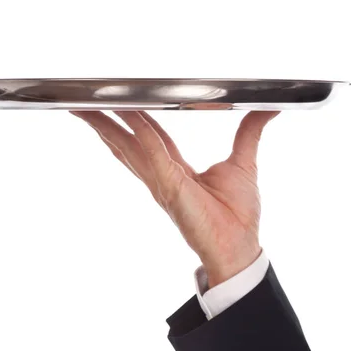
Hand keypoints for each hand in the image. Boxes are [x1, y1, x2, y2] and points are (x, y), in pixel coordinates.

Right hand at [70, 109, 279, 287]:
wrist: (240, 247)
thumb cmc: (239, 216)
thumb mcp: (243, 162)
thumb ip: (249, 132)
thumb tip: (267, 109)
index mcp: (175, 171)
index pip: (149, 138)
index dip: (134, 119)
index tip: (120, 103)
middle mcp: (161, 176)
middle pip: (127, 142)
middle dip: (105, 122)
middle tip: (84, 103)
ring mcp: (161, 182)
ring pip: (128, 147)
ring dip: (106, 126)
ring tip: (85, 109)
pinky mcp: (170, 187)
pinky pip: (152, 152)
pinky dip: (139, 131)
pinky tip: (126, 112)